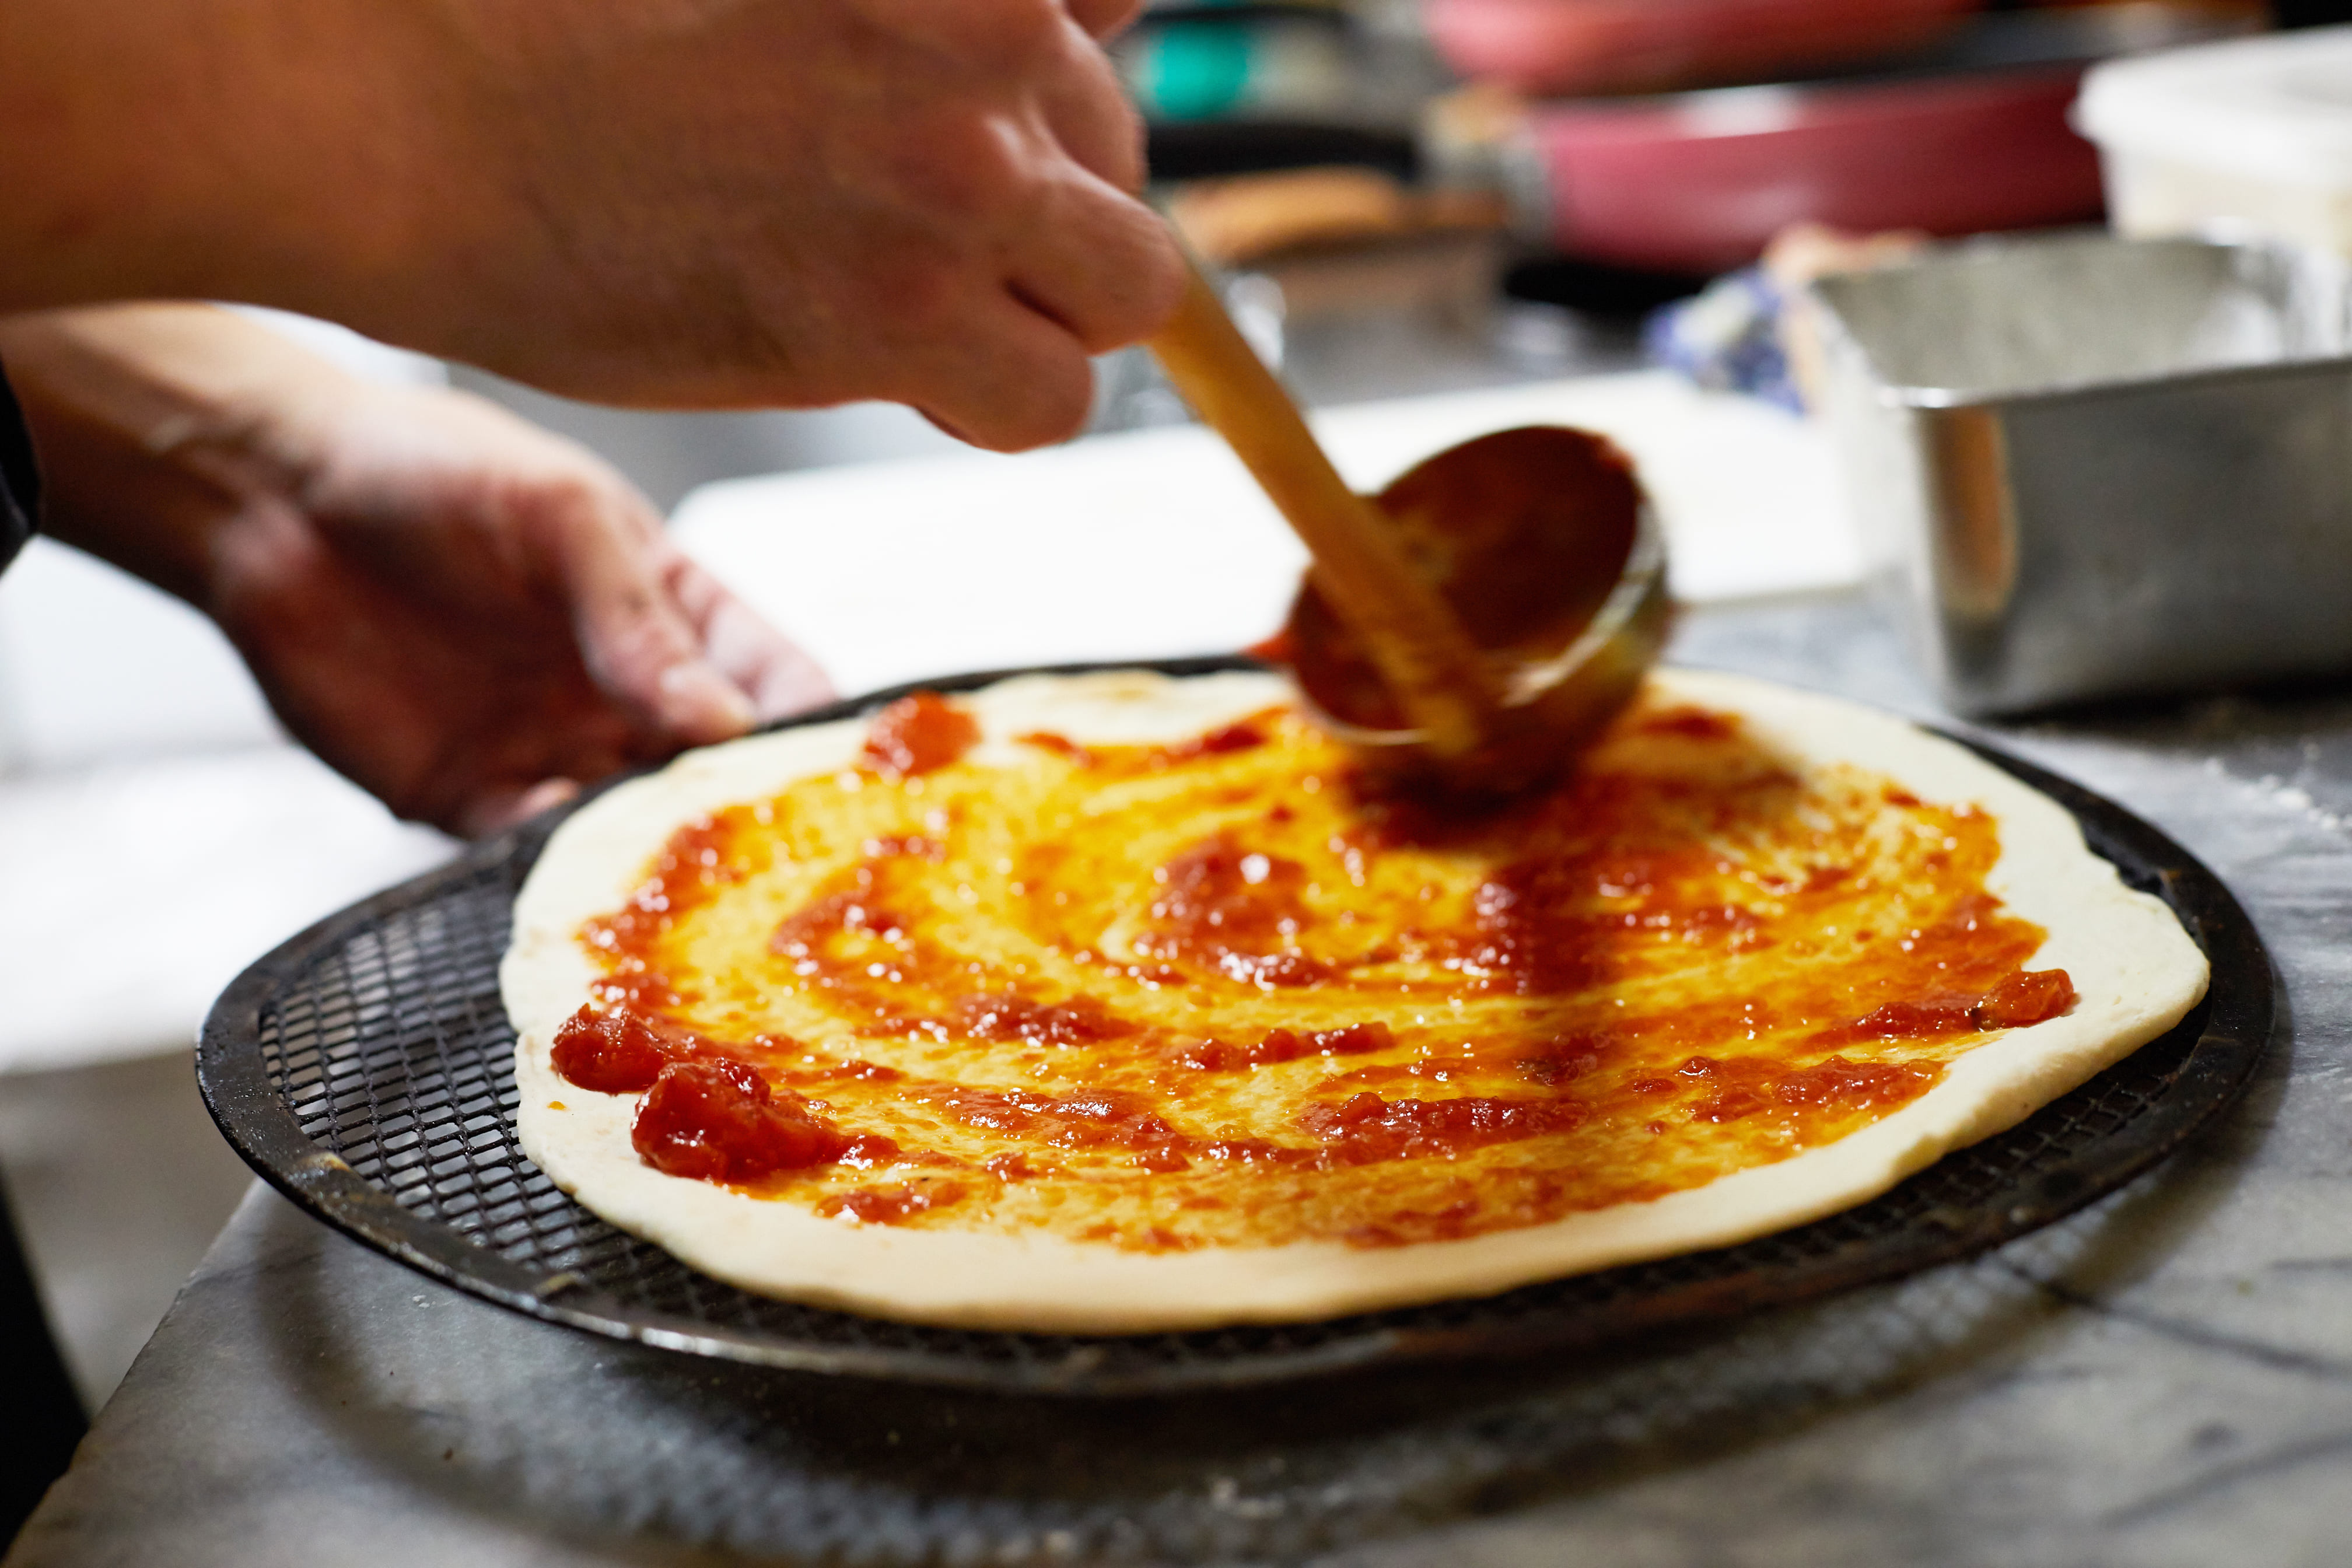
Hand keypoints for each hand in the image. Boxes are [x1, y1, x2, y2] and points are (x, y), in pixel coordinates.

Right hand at [1, 0, 1182, 448]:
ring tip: (933, 318)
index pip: (1115, 16)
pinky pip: (1053, 401)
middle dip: (1047, 210)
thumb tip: (1101, 20)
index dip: (1058, 97)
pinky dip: (997, 406)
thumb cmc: (552, 28)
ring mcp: (957, 176)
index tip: (993, 137)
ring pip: (1129, 292)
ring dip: (1049, 316)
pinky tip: (905, 377)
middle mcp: (987, 43)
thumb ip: (936, 7)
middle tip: (924, 239)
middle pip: (1123, 156)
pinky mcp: (904, 311)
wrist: (408, 113)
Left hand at [1, 304, 831, 835]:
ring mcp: (556, 752)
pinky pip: (530, 857)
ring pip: (633, 836)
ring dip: (659, 869)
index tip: (849, 793)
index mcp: (680, 616)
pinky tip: (571, 884)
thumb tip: (726, 726)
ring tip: (685, 903)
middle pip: (718, 783)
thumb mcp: (561, 518)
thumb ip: (641, 621)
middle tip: (784, 883)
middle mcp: (629, 697)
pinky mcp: (471, 801)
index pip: (778, 688)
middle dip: (752, 833)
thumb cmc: (429, 470)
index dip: (820, 742)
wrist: (266, 499)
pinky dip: (557, 880)